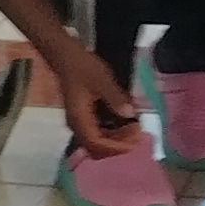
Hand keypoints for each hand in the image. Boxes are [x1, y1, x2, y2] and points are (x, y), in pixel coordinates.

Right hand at [44, 36, 140, 154]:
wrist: (66, 57)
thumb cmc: (83, 68)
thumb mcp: (102, 80)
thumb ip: (116, 98)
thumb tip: (131, 114)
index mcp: (79, 119)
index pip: (96, 143)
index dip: (116, 146)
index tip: (135, 139)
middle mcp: (77, 125)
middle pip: (96, 148)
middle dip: (118, 145)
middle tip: (138, 133)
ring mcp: (79, 122)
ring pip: (97, 142)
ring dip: (116, 139)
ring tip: (134, 129)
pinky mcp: (83, 118)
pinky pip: (97, 133)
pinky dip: (112, 133)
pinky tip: (124, 124)